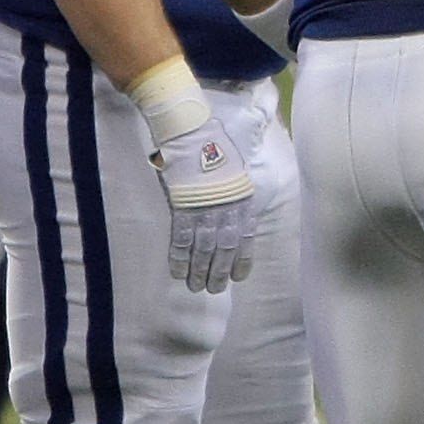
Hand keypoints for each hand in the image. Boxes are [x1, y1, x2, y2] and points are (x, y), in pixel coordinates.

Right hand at [145, 95, 257, 293]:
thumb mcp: (236, 172)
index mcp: (242, 200)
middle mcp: (227, 209)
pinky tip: (178, 273)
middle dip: (219, 272)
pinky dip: (179, 258)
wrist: (193, 134)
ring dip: (199, 271)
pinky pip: (182, 240)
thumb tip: (232, 213)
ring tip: (196, 288)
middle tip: (214, 290)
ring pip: (204, 250)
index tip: (238, 277)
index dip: (242, 260)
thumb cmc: (214, 148)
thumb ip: (235, 195)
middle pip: (225, 249)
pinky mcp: (183, 209)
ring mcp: (205, 210)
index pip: (245, 238)